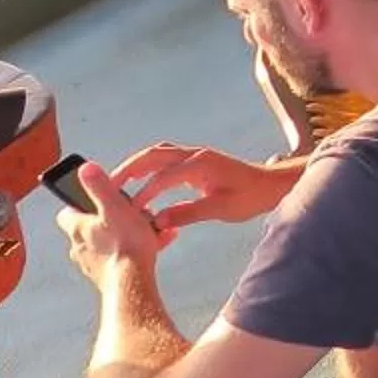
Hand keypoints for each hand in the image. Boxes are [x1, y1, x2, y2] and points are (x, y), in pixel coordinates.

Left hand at [59, 160, 163, 281]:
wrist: (133, 283)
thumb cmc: (125, 244)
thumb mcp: (115, 206)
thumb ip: (100, 186)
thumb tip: (85, 168)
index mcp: (78, 229)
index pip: (66, 213)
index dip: (78, 204)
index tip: (93, 199)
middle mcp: (80, 248)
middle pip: (90, 228)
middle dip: (111, 220)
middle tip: (132, 213)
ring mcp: (93, 265)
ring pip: (109, 244)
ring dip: (126, 235)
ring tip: (149, 230)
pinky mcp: (107, 278)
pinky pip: (122, 260)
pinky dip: (136, 252)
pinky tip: (156, 245)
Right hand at [115, 142, 297, 233]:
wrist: (271, 185)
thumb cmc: (251, 197)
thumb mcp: (222, 209)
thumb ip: (188, 213)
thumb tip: (157, 222)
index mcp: (202, 164)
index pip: (164, 177)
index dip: (144, 194)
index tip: (128, 212)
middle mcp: (195, 155)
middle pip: (153, 155)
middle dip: (128, 170)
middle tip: (107, 187)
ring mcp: (195, 156)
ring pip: (157, 154)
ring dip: (136, 167)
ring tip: (115, 185)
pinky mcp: (195, 162)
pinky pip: (164, 161)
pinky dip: (147, 169)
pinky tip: (137, 185)